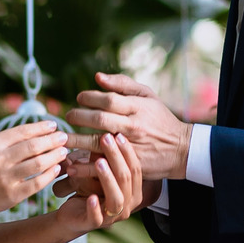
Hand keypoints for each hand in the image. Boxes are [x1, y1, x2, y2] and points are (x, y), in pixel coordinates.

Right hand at [0, 121, 67, 217]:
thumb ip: (11, 139)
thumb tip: (41, 130)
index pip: (23, 131)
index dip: (42, 127)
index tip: (54, 125)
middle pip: (34, 146)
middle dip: (53, 140)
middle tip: (64, 137)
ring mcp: (5, 179)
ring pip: (38, 164)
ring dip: (55, 156)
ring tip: (64, 151)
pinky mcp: (11, 196)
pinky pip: (37, 183)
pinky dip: (50, 174)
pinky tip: (57, 168)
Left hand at [54, 132, 141, 233]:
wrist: (71, 214)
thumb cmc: (88, 189)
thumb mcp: (97, 171)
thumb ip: (103, 158)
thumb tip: (105, 134)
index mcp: (133, 192)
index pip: (135, 170)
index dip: (127, 152)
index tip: (117, 134)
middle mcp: (127, 205)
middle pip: (127, 180)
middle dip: (116, 158)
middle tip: (106, 140)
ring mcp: (113, 216)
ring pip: (116, 198)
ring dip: (108, 179)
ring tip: (99, 162)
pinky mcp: (94, 224)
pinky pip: (97, 217)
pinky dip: (95, 207)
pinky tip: (91, 197)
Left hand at [65, 72, 191, 180]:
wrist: (181, 149)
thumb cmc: (160, 119)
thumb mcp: (147, 96)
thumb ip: (123, 84)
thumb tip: (97, 77)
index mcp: (138, 107)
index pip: (108, 99)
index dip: (90, 97)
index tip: (79, 98)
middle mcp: (134, 126)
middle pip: (100, 119)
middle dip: (79, 116)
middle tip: (68, 116)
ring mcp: (131, 147)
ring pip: (97, 143)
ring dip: (76, 140)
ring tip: (63, 139)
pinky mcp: (129, 165)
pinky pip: (103, 165)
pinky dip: (85, 166)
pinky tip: (72, 164)